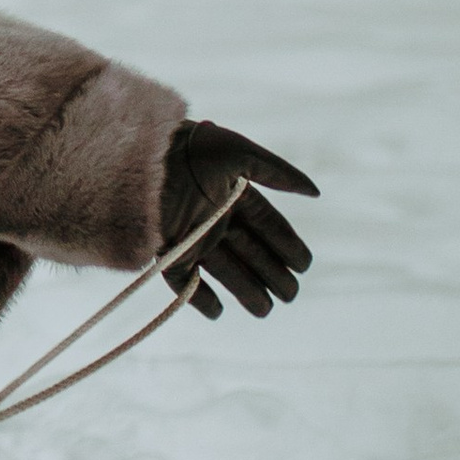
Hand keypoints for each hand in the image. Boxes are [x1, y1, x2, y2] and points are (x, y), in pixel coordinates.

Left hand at [159, 120, 318, 320]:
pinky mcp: (166, 251)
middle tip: (290, 294)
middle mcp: (215, 219)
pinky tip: (218, 311)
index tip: (304, 265)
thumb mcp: (239, 153)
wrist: (142, 154)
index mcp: (234, 195)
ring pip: (225, 271)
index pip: (269, 226)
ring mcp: (191, 236)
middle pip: (251, 253)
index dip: (288, 245)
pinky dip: (200, 298)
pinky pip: (184, 281)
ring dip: (246, 291)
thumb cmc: (190, 147)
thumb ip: (278, 173)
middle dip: (272, 274)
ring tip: (266, 310)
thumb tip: (316, 192)